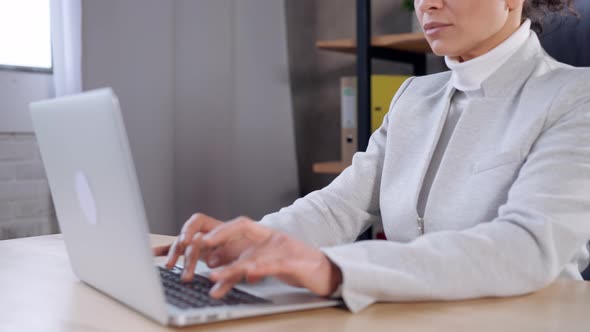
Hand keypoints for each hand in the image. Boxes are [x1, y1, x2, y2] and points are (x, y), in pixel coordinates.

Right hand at [153, 213, 270, 280]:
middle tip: (180, 264)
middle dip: (183, 251)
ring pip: (182, 245)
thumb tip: (212, 267)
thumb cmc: (254, 251)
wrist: (260, 255)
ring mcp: (200, 243)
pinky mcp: (195, 253)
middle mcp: (207, 233)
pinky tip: (153, 253)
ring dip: (174, 255)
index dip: (190, 229)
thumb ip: (232, 263)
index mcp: (218, 227)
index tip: (188, 241)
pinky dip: (164, 251)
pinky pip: (177, 250)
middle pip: (189, 236)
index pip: (198, 221)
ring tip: (170, 266)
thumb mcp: (246, 257)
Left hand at [200, 219, 342, 298]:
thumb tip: (226, 272)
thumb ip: (249, 265)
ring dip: (233, 266)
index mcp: (268, 236)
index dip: (221, 229)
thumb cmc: (298, 267)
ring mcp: (285, 249)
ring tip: (214, 275)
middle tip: (200, 244)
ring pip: (254, 254)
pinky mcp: (296, 264)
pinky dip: (261, 270)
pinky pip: (275, 265)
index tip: (202, 238)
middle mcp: (274, 238)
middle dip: (221, 235)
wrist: (329, 272)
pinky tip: (250, 275)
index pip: (241, 225)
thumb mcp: (270, 264)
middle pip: (244, 230)